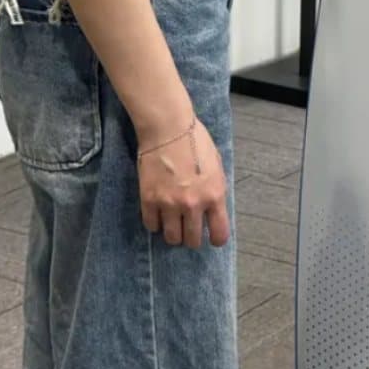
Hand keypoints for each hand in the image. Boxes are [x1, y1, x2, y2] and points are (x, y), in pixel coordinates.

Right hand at [137, 116, 229, 248]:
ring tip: (173, 221)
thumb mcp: (216, 165)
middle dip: (192, 237)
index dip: (216, 238)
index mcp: (214, 194)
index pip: (219, 234)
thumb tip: (214, 209)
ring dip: (173, 232)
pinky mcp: (149, 200)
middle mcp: (193, 204)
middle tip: (189, 227)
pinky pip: (152, 225)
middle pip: (192, 241)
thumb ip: (215, 189)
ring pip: (171, 238)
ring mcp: (169, 204)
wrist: (168, 127)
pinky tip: (158, 212)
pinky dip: (155, 222)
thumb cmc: (195, 140)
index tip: (212, 237)